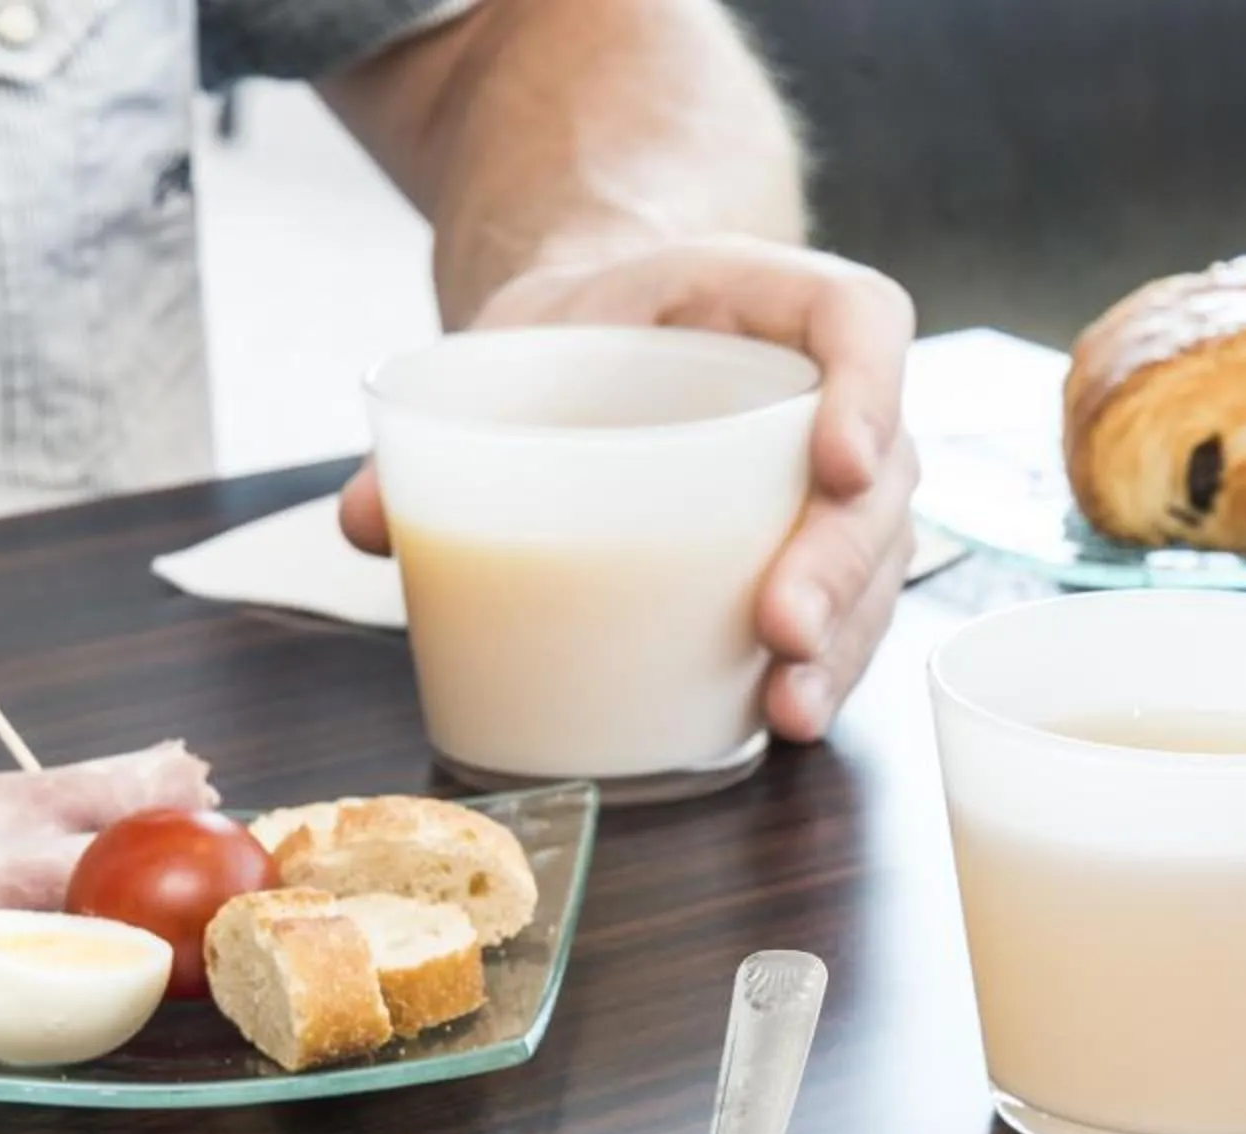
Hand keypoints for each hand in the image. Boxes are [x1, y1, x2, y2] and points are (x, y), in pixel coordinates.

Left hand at [340, 235, 916, 742]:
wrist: (601, 343)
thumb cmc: (578, 335)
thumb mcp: (515, 339)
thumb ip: (443, 419)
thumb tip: (361, 521)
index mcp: (768, 303)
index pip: (862, 320)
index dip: (871, 388)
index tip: (837, 463)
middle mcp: (827, 396)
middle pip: (884, 474)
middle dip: (841, 562)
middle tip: (784, 628)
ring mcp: (836, 485)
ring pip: (880, 560)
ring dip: (845, 640)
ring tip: (791, 707)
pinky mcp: (815, 558)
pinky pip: (852, 613)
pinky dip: (827, 668)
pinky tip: (785, 717)